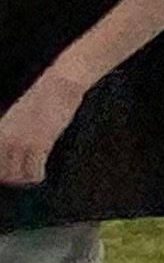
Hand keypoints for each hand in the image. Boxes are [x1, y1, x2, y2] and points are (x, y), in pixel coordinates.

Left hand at [0, 70, 83, 187]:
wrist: (59, 86)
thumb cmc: (41, 99)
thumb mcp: (15, 117)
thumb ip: (7, 135)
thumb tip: (7, 154)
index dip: (2, 171)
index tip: (8, 173)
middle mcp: (5, 139)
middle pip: (3, 174)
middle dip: (13, 177)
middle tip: (23, 175)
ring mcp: (21, 142)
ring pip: (17, 176)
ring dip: (25, 177)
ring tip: (32, 174)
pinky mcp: (38, 144)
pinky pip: (34, 171)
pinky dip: (37, 175)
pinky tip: (40, 173)